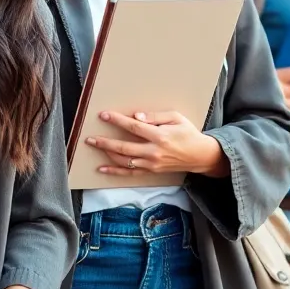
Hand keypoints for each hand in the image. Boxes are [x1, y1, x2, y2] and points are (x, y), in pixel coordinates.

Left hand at [87, 111, 229, 177]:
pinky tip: (102, 169)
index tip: (104, 115)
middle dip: (105, 141)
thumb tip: (136, 116)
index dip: (117, 120)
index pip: (134, 128)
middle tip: (90, 137)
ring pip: (124, 161)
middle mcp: (154, 152)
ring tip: (94, 146)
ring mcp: (151, 164)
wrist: (200, 156)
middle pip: (124, 147)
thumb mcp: (176, 118)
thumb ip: (155, 116)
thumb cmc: (188, 133)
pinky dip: (114, 172)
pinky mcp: (151, 171)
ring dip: (106, 154)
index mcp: (160, 136)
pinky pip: (129, 173)